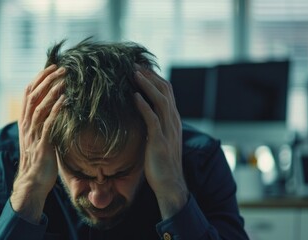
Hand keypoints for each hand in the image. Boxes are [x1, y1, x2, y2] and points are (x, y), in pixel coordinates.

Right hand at [10, 64, 65, 222]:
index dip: (39, 79)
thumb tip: (53, 105)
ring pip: (40, 108)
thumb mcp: (37, 137)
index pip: (28, 94)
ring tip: (64, 80)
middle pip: (33, 97)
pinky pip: (48, 125)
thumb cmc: (38, 159)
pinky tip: (65, 101)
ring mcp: (33, 136)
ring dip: (52, 92)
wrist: (32, 183)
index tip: (51, 67)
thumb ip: (42, 122)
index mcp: (25, 122)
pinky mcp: (42, 146)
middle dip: (47, 80)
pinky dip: (56, 111)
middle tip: (61, 69)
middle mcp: (27, 126)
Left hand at [133, 66, 187, 218]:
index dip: (154, 78)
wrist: (170, 184)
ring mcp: (168, 130)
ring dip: (147, 85)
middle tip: (135, 65)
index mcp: (173, 120)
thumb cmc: (161, 163)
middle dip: (150, 76)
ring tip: (133, 73)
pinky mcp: (160, 140)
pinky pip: (152, 118)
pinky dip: (143, 105)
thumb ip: (154, 125)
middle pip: (165, 90)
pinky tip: (134, 96)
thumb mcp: (159, 139)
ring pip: (160, 100)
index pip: (167, 92)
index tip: (141, 69)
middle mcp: (173, 121)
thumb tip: (141, 114)